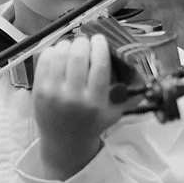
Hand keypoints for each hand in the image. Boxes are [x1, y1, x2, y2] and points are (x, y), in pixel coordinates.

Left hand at [32, 32, 120, 177]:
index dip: (100, 46)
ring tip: (72, 47)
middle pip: (77, 55)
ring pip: (59, 54)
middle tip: (85, 42)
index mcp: (95, 101)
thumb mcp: (114, 114)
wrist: (64, 143)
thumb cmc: (92, 124)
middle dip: (83, 42)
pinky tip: (59, 54)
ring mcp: (53, 93)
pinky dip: (52, 51)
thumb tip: (144, 74)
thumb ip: (128, 95)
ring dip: (67, 45)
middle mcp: (73, 96)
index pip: (99, 64)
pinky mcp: (39, 90)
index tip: (100, 39)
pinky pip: (44, 60)